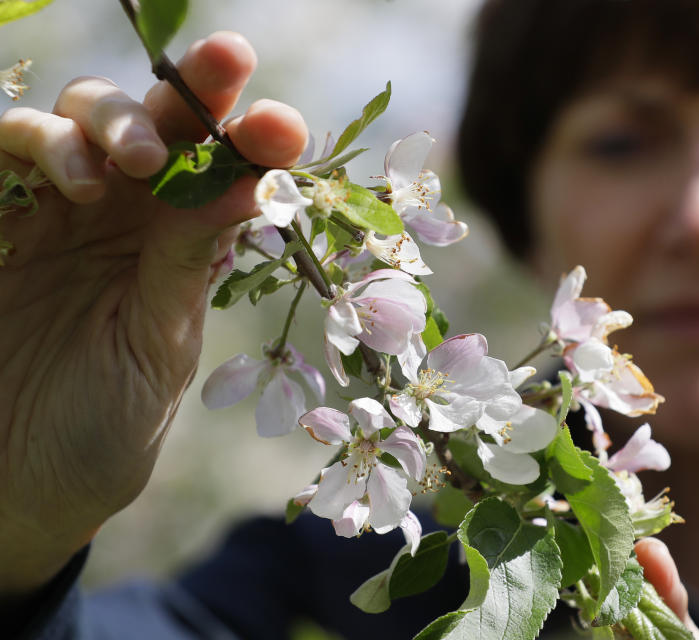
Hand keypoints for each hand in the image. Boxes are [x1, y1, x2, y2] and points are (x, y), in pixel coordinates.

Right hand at [0, 32, 307, 597]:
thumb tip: (252, 182)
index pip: (219, 171)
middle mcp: (118, 218)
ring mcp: (46, 216)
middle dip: (187, 91)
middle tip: (214, 86)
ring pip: (73, 120)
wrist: (16, 490)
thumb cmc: (101, 428)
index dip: (251, 138)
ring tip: (129, 165)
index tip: (282, 129)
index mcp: (177, 246)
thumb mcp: (155, 347)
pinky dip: (28, 144)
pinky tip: (68, 178)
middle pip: (153, 121)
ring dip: (107, 120)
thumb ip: (185, 264)